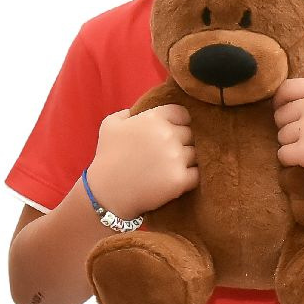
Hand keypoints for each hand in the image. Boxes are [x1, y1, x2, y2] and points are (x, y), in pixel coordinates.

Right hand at [86, 104, 197, 218]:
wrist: (107, 192)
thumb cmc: (107, 157)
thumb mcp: (109, 126)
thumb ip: (126, 113)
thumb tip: (135, 111)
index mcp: (153, 118)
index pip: (182, 114)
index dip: (178, 123)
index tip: (170, 133)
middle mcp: (168, 135)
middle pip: (190, 134)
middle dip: (181, 142)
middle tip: (167, 153)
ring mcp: (176, 158)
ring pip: (194, 154)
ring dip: (186, 160)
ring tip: (170, 168)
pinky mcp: (180, 179)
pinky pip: (196, 174)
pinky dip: (189, 177)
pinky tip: (176, 179)